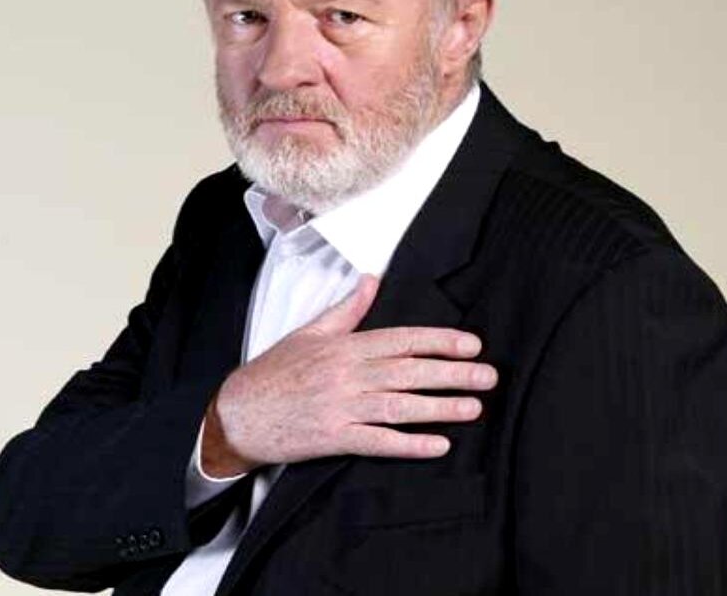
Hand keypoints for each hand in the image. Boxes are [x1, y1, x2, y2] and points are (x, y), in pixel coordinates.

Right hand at [200, 275, 497, 477]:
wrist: (238, 414)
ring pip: (398, 405)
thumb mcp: (308, 332)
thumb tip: (372, 279)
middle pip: (407, 371)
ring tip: (474, 408)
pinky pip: (377, 441)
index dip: (438, 341)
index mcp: (343, 346)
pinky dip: (408, 444)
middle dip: (452, 373)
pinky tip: (437, 445)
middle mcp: (345, 375)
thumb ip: (345, 309)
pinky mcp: (334, 438)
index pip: (400, 339)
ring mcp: (340, 407)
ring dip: (439, 408)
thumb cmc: (274, 373)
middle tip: (488, 376)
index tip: (471, 343)